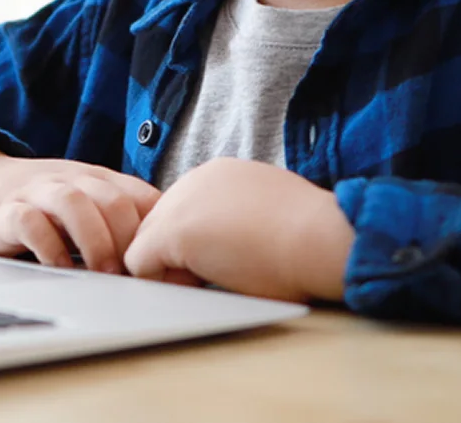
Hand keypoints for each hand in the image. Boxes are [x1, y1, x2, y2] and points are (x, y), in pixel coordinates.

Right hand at [0, 149, 159, 273]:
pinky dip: (48, 245)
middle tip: (134, 275)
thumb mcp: (86, 204)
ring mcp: (37, 193)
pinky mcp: (6, 211)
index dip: (159, 232)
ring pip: (73, 203)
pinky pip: (29, 222)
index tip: (164, 268)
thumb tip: (169, 264)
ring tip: (103, 273)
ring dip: (95, 240)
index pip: (142, 196)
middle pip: (113, 199)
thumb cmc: (43, 205)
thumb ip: (121, 223)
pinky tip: (58, 267)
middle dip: (130, 240)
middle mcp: (71, 181)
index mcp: (98, 180)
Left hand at [124, 157, 353, 301]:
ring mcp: (181, 202)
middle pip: (158, 225)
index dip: (198, 244)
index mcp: (221, 175)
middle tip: (217, 277)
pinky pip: (139, 264)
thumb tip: (225, 244)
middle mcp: (195, 179)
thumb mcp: (268, 215)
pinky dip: (161, 283)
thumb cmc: (311, 237)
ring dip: (171, 269)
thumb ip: (237, 219)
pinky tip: (199, 285)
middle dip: (177, 256)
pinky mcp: (172, 231)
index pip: (184, 211)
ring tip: (214, 279)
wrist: (321, 237)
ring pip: (146, 244)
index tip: (226, 260)